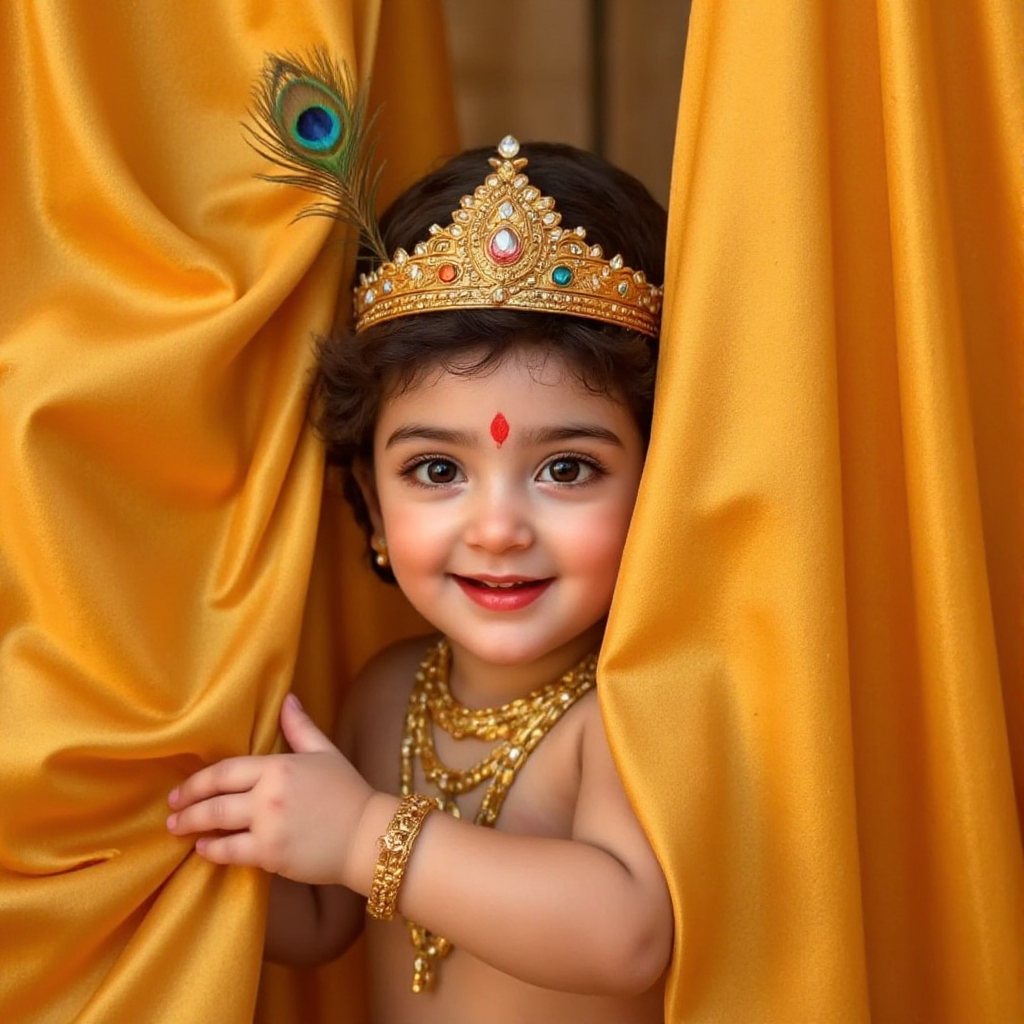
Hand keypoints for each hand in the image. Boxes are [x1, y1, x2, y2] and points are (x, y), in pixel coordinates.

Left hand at [166, 694, 373, 885]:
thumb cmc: (349, 792)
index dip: (198, 781)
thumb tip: (287, 699)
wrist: (369, 836)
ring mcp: (268, 825)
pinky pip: (231, 852)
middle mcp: (269, 794)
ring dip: (193, 829)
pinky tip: (205, 850)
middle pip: (216, 798)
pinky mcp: (271, 854)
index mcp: (280, 766)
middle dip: (188, 806)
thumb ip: (300, 727)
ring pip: (218, 825)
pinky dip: (213, 851)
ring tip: (179, 831)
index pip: (226, 770)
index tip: (180, 790)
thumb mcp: (325, 753)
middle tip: (172, 813)